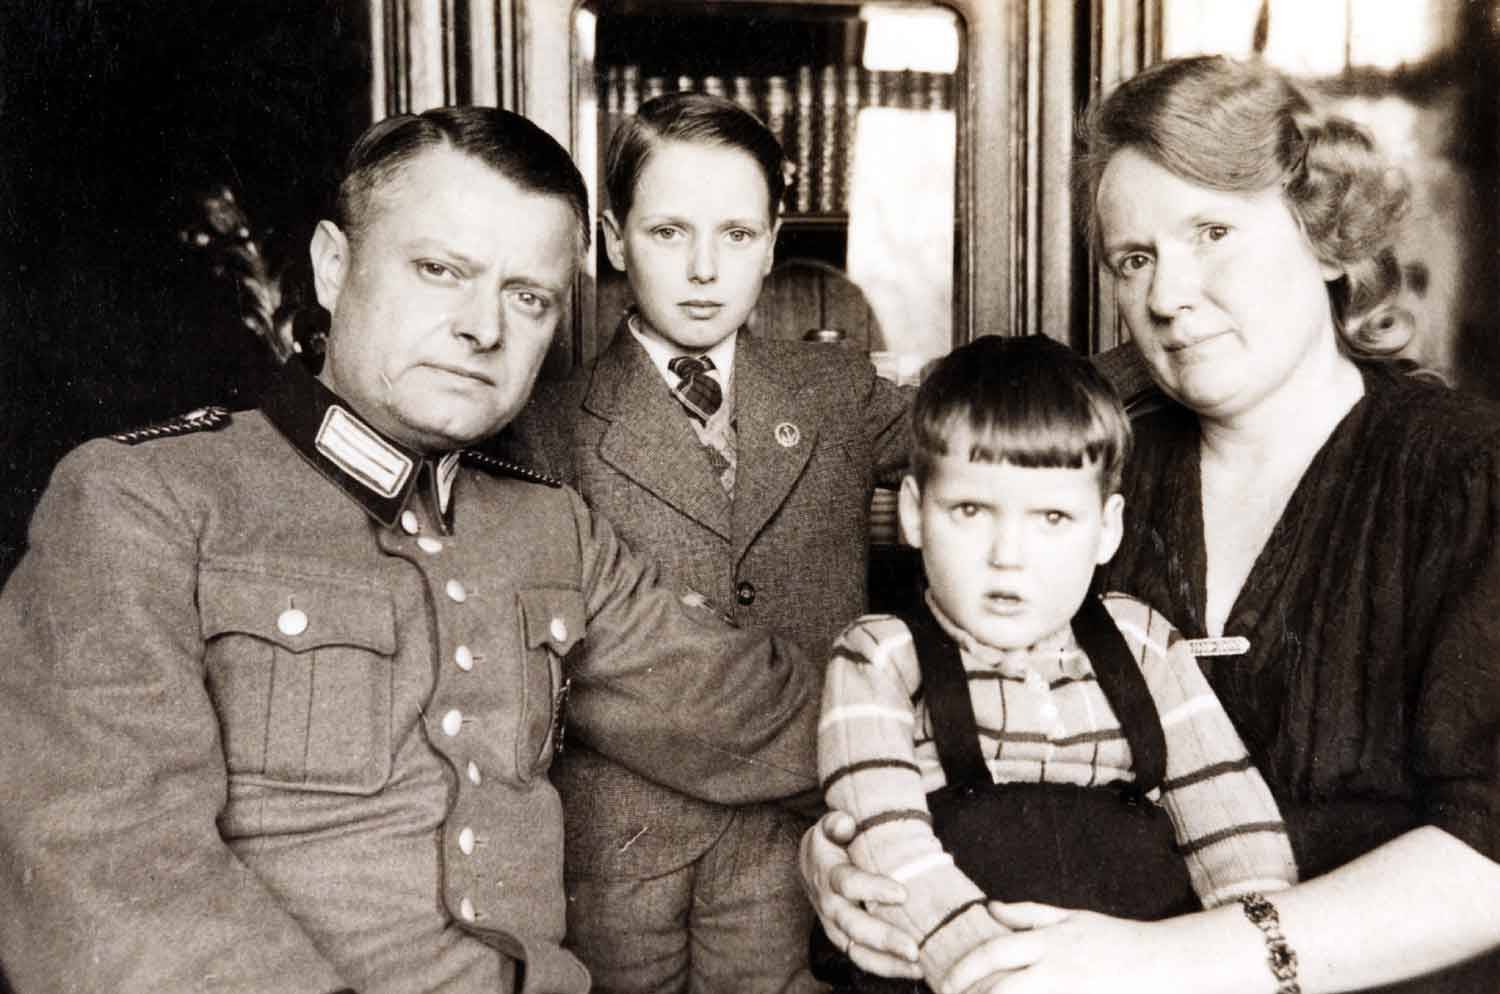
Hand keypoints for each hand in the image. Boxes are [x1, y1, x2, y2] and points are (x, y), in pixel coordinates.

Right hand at [799, 811, 920, 977]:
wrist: (811, 862)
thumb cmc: (831, 842)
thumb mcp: (829, 826)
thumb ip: (837, 822)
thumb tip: (845, 824)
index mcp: (828, 873)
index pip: (847, 883)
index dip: (872, 889)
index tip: (902, 893)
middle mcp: (829, 904)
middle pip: (853, 925)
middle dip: (883, 938)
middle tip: (913, 948)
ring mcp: (834, 926)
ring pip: (856, 949)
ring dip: (886, 961)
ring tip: (918, 965)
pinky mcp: (843, 939)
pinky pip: (862, 958)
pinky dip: (886, 968)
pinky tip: (915, 971)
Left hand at [937, 903, 1174, 993]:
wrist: (1167, 962)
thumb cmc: (1118, 939)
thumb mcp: (1073, 918)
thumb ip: (1029, 914)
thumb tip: (991, 909)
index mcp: (1050, 940)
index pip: (994, 951)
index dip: (965, 968)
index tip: (947, 983)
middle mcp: (1057, 966)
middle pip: (1002, 986)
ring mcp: (1072, 990)